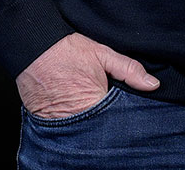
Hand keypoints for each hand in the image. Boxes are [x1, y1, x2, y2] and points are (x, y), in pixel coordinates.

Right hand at [15, 33, 159, 118]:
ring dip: (93, 128)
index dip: (126, 118)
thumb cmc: (66, 51)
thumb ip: (128, 70)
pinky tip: (82, 118)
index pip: (119, 122)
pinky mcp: (49, 126)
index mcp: (94, 104)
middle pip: (102, 132)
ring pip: (86, 134)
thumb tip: (153, 84)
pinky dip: (76, 128)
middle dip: (110, 125)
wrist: (31, 49)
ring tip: (98, 116)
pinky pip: (68, 132)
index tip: (131, 115)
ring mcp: (62, 125)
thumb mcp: (102, 54)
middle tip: (116, 115)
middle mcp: (77, 119)